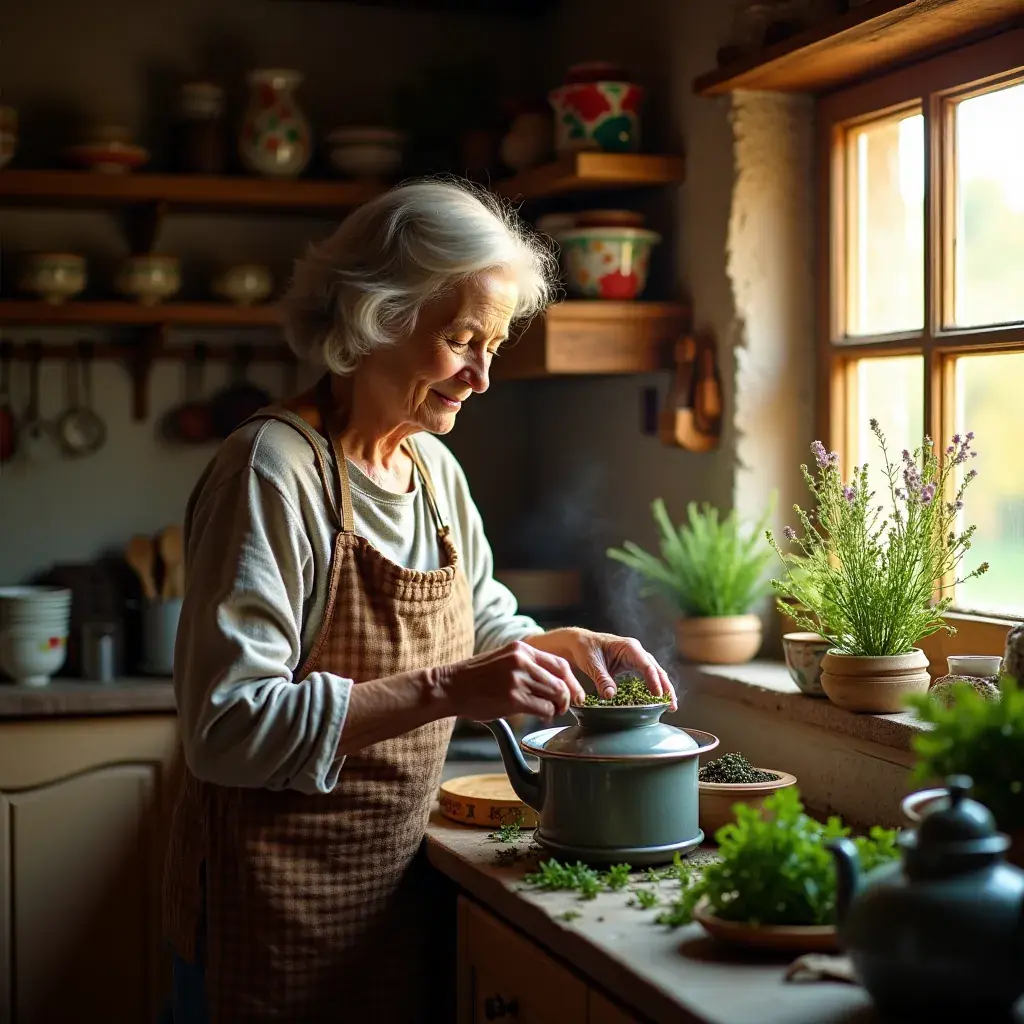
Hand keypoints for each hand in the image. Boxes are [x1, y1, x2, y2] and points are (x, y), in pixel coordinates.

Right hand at [437, 640, 586, 721]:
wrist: (450, 686)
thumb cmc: (476, 677)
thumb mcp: (504, 659)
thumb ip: (526, 665)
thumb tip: (552, 682)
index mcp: (522, 649)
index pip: (560, 664)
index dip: (572, 681)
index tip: (574, 693)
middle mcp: (522, 660)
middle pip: (561, 681)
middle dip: (567, 698)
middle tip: (564, 707)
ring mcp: (518, 679)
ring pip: (556, 695)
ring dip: (557, 708)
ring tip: (550, 712)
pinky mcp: (513, 698)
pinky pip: (544, 709)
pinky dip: (547, 715)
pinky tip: (540, 716)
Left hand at [525, 628, 676, 709]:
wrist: (579, 642)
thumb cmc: (585, 648)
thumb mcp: (592, 663)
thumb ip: (602, 679)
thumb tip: (611, 696)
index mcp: (629, 647)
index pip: (647, 665)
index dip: (654, 681)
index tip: (658, 696)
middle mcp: (636, 651)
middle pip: (656, 669)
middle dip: (666, 687)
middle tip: (672, 705)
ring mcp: (636, 657)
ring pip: (655, 672)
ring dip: (663, 688)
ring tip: (670, 706)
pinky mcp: (632, 664)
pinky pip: (647, 675)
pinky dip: (654, 687)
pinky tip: (657, 700)